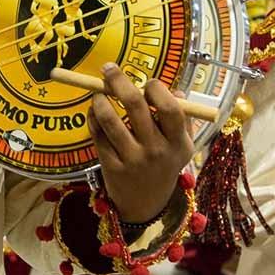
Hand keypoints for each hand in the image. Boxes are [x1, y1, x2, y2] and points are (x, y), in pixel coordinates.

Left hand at [89, 63, 194, 223]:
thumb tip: (174, 89)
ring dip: (99, 99)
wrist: (147, 205)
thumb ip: (181, 118)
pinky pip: (97, 135)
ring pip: (109, 119)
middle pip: (135, 106)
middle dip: (118, 81)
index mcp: (178, 142)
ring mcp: (132, 160)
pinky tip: (94, 111)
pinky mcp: (111, 166)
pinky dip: (92, 118)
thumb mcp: (182, 145)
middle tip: (108, 69)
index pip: (169, 108)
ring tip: (98, 93)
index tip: (148, 82)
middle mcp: (156, 150)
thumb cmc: (165, 164)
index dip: (156, 89)